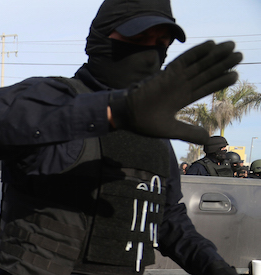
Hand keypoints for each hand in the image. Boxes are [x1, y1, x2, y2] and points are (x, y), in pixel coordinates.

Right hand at [109, 41, 241, 143]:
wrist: (126, 115)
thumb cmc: (144, 123)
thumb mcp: (170, 130)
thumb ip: (189, 132)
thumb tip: (208, 138)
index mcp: (182, 98)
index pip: (206, 87)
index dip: (220, 81)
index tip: (234, 75)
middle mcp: (181, 86)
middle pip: (206, 73)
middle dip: (222, 64)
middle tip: (238, 55)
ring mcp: (175, 78)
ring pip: (199, 64)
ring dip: (214, 55)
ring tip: (231, 46)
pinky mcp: (166, 73)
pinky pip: (184, 60)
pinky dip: (196, 52)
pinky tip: (210, 44)